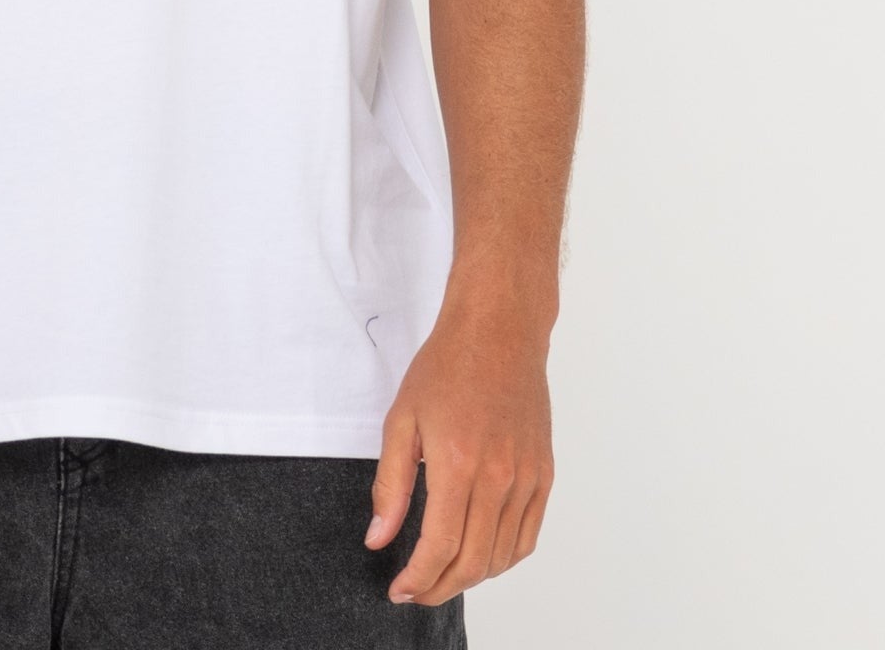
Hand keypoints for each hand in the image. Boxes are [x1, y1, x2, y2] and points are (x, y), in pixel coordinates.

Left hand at [363, 291, 554, 605]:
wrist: (498, 331)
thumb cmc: (446, 367)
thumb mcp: (402, 420)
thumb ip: (390, 485)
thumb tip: (378, 538)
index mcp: (458, 463)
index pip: (440, 547)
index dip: (417, 578)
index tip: (398, 590)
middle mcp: (499, 477)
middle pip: (473, 562)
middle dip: (440, 587)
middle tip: (416, 590)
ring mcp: (527, 478)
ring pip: (502, 556)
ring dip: (470, 576)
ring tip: (442, 574)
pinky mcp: (544, 474)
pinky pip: (527, 536)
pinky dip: (503, 558)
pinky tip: (480, 555)